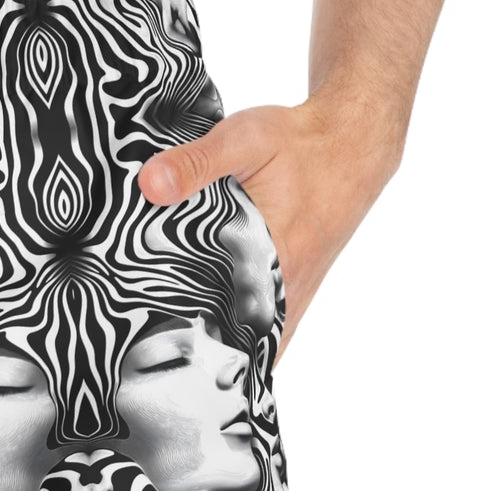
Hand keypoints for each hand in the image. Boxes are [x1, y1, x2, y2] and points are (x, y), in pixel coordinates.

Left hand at [136, 96, 402, 363]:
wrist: (351, 144)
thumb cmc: (300, 143)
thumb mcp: (244, 140)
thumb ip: (195, 163)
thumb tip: (149, 186)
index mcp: (275, 263)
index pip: (220, 322)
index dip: (181, 340)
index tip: (143, 347)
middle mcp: (287, 292)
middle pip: (230, 342)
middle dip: (188, 350)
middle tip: (141, 350)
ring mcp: (292, 299)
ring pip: (248, 343)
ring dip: (213, 347)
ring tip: (163, 350)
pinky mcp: (292, 294)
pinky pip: (262, 333)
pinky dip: (235, 339)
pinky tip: (200, 338)